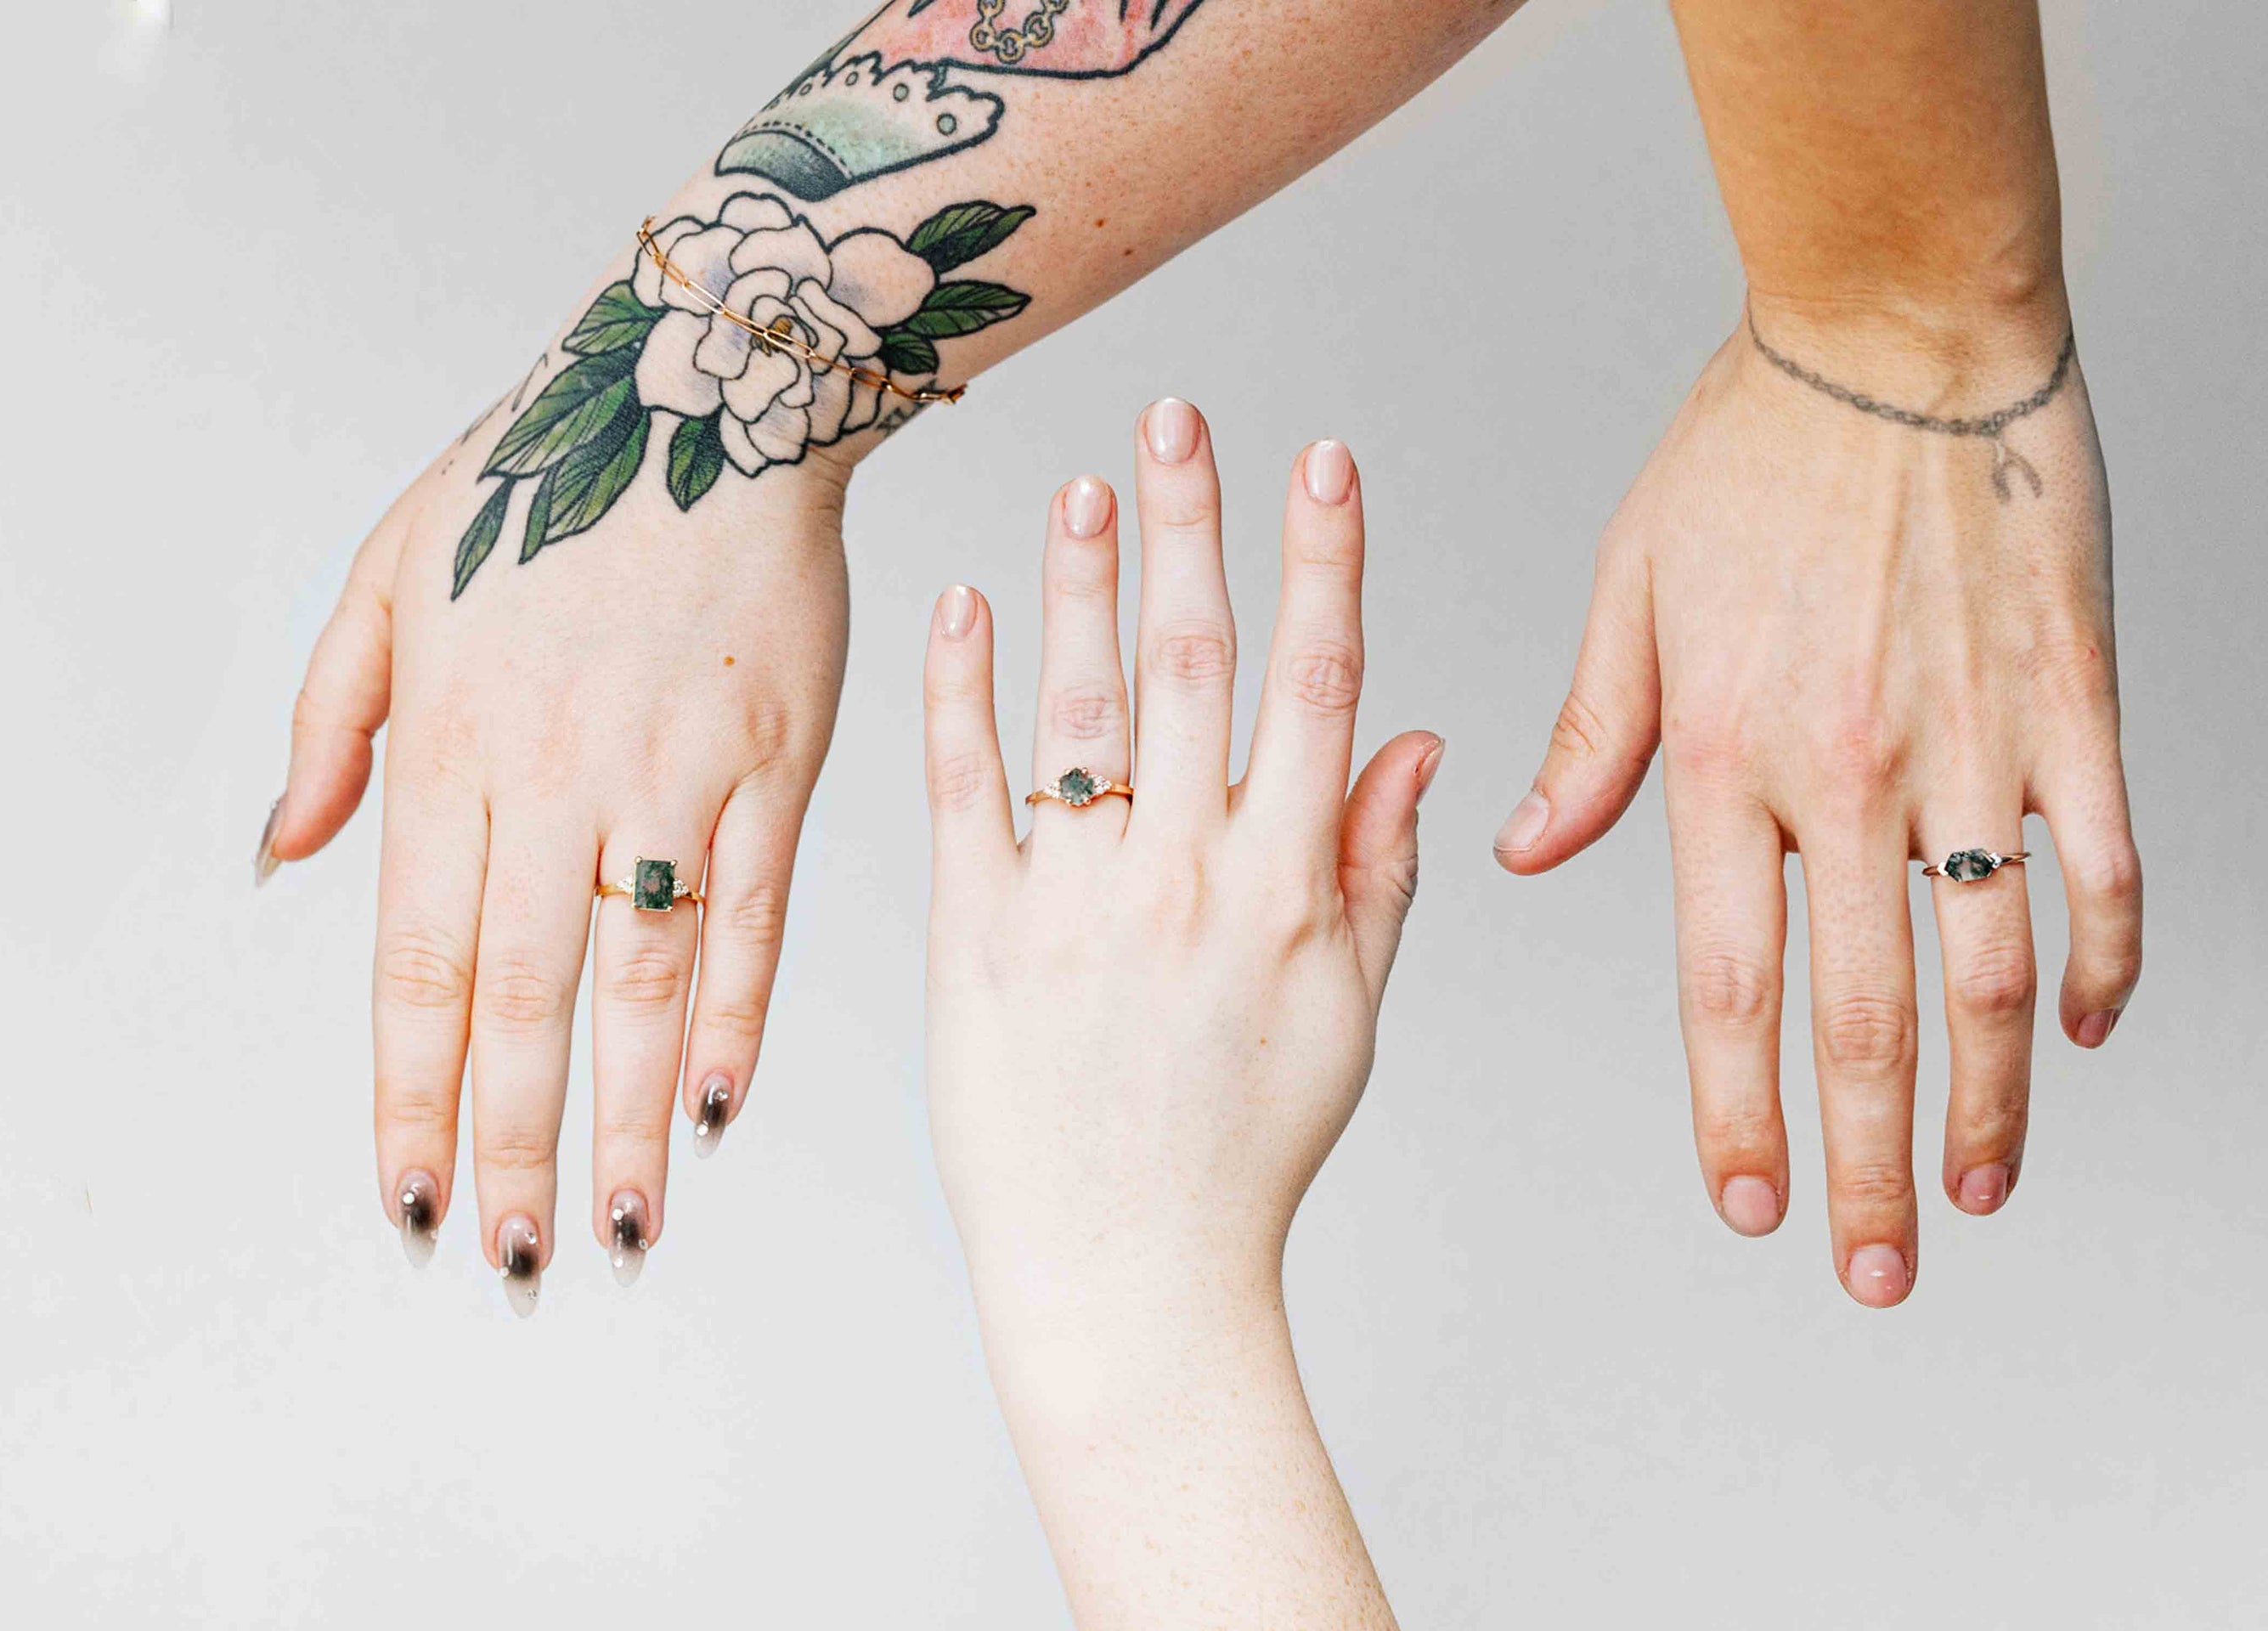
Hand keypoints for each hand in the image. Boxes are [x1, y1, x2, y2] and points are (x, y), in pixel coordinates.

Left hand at [267, 362, 850, 1311]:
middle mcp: (556, 776)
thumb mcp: (386, 579)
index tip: (404, 1203)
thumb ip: (329, 728)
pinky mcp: (775, 761)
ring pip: (645, 976)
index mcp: (449, 747)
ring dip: (634, 1115)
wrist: (706, 386)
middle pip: (525, 996)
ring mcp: (673, 773)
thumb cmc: (531, 484)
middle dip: (514, 1146)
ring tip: (623, 1226)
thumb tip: (282, 860)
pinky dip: (741, 1014)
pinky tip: (721, 1106)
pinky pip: (756, 914)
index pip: (415, 965)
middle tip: (513, 1262)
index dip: (410, 1098)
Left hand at [920, 403, 1429, 1624]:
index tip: (1319, 458)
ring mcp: (1073, 907)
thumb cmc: (1243, 1156)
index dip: (1322, 563)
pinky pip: (964, 793)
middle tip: (1180, 415)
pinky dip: (963, 693)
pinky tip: (965, 604)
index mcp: (1287, 892)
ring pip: (1078, 709)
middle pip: (1190, 666)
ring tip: (1082, 480)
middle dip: (1191, 528)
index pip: (1315, 687)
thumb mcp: (1346, 1018)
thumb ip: (1378, 872)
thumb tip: (1412, 738)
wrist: (1129, 1278)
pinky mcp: (974, 940)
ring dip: (1078, 583)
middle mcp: (1183, 882)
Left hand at [1499, 301, 2139, 1307]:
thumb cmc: (1749, 455)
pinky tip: (2089, 1032)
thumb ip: (1589, 742)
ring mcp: (1968, 747)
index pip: (1727, 982)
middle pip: (1862, 1015)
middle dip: (1863, 1162)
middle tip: (1870, 1270)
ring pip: (1990, 968)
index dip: (1739, 1109)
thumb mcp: (1627, 596)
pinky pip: (2102, 861)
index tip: (1745, 1201)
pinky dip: (2103, 957)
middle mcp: (1845, 775)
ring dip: (1985, 1099)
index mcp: (1724, 760)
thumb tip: (1522, 848)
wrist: (1893, 339)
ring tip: (1972, 1193)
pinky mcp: (2068, 704)